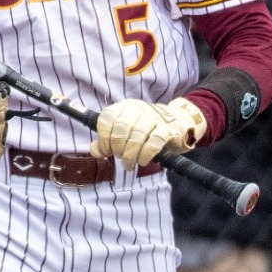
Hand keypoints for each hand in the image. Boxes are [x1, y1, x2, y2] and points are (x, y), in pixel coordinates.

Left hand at [91, 97, 205, 167]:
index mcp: (122, 107)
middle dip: (117, 148)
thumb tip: (95, 151)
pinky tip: (142, 161)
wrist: (176, 122)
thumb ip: (105, 140)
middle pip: (121, 130)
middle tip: (120, 157)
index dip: (103, 138)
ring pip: (136, 138)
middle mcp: (137, 110)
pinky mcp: (166, 129)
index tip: (106, 151)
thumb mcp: (122, 131)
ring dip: (130, 156)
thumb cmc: (143, 129)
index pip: (106, 119)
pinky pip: (153, 144)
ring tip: (129, 164)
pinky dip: (145, 155)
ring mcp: (153, 118)